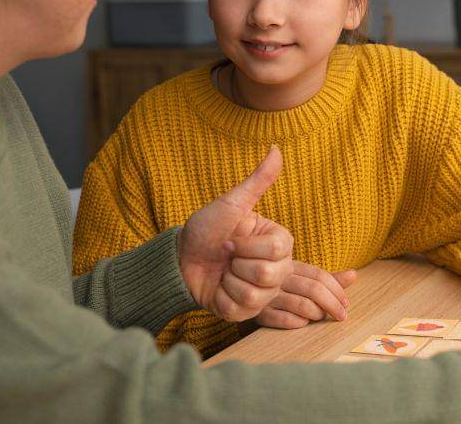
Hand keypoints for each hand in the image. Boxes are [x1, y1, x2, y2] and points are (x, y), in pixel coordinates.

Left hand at [179, 146, 294, 321]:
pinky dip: (222, 297)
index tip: (231, 238)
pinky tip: (218, 287)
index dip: (246, 244)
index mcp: (279, 244)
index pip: (276, 250)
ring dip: (228, 280)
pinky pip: (241, 308)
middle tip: (226, 256)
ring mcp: (264, 293)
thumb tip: (276, 147)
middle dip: (236, 262)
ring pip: (254, 293)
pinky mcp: (247, 312)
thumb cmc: (207, 229)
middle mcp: (278, 270)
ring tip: (223, 272)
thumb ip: (259, 179)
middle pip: (268, 274)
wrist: (181, 258)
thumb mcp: (232, 204)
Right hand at [255, 260, 357, 328]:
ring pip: (302, 305)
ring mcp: (269, 295)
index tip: (346, 303)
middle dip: (332, 304)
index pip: (319, 275)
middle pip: (314, 290)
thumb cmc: (281, 285)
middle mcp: (280, 278)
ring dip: (317, 314)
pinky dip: (300, 323)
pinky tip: (303, 322)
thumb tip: (354, 275)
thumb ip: (327, 278)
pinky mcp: (260, 313)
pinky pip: (285, 320)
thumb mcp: (302, 277)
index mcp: (292, 266)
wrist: (240, 291)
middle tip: (341, 316)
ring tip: (320, 317)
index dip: (337, 289)